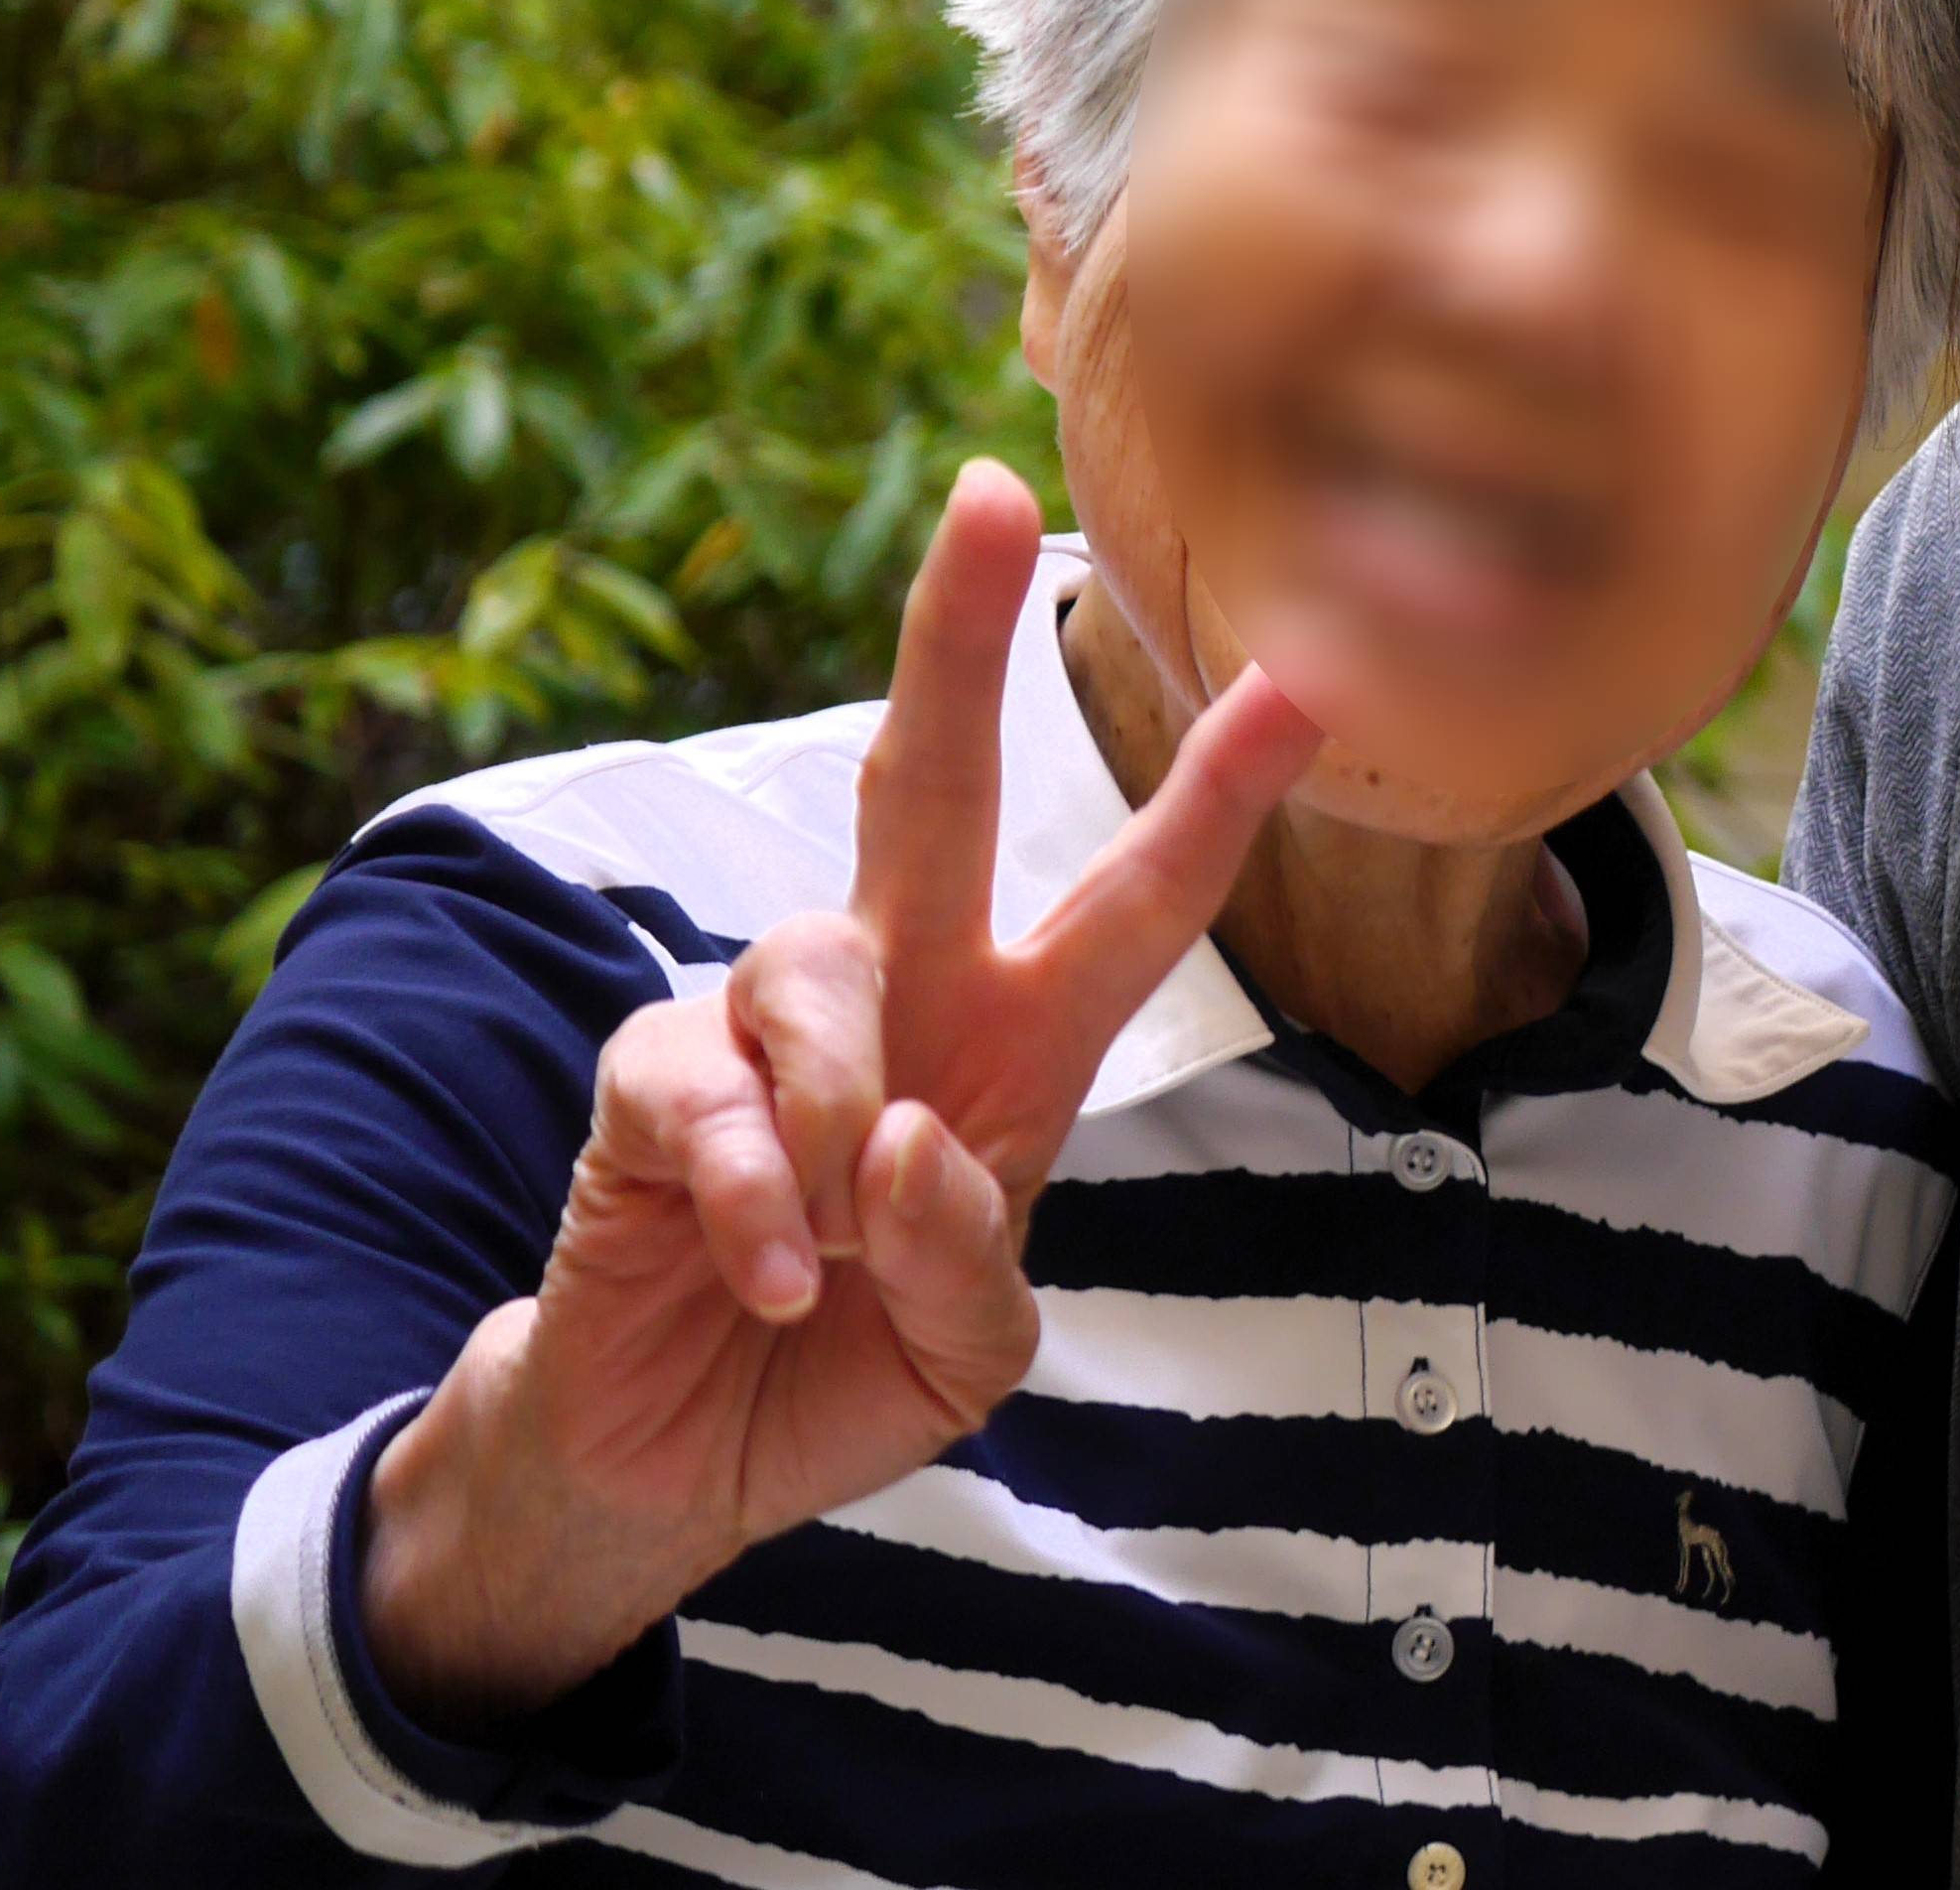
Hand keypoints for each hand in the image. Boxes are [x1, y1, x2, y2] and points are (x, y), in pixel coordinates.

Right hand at [357, 462, 1318, 1732]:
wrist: (674, 1464)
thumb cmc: (847, 1370)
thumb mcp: (965, 1354)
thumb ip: (968, 1264)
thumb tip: (916, 1142)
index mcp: (1019, 1044)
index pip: (1139, 900)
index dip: (1219, 792)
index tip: (1309, 673)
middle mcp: (901, 998)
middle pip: (928, 784)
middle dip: (957, 637)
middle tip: (992, 496)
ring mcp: (764, 1027)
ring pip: (819, 961)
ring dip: (847, 1110)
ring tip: (833, 1243)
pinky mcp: (650, 1082)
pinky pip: (709, 1085)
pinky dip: (756, 1195)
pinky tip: (769, 1276)